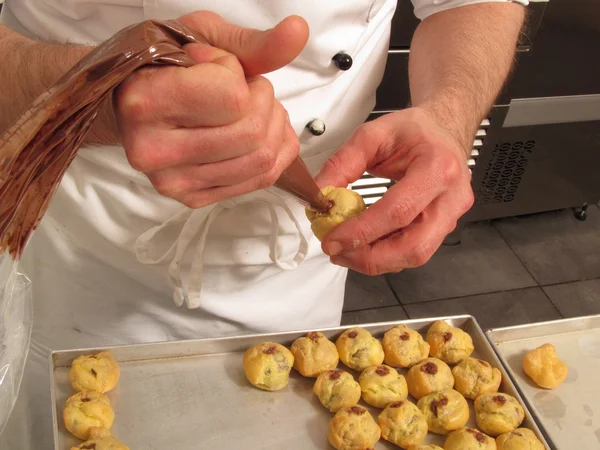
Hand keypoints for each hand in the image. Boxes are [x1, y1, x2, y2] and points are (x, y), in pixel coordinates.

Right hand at [114, 12, 308, 206]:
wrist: (126, 104)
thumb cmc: (162, 66)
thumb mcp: (202, 37)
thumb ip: (253, 42)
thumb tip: (299, 31)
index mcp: (146, 102)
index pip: (233, 97)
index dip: (235, 73)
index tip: (211, 65)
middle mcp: (153, 151)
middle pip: (252, 134)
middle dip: (263, 101)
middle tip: (242, 88)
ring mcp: (173, 181)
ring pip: (262, 160)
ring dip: (273, 126)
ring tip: (250, 108)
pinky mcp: (191, 198)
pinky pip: (260, 180)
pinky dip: (275, 151)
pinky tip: (260, 132)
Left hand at [315, 107, 473, 274]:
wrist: (444, 129)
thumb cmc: (413, 131)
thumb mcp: (372, 135)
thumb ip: (342, 164)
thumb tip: (319, 195)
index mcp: (436, 168)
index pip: (397, 212)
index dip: (362, 232)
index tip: (333, 239)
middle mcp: (450, 197)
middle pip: (413, 247)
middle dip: (369, 257)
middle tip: (336, 252)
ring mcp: (451, 215)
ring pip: (415, 256)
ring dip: (375, 261)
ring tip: (345, 251)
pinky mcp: (446, 227)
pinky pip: (415, 250)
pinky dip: (385, 254)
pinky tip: (364, 246)